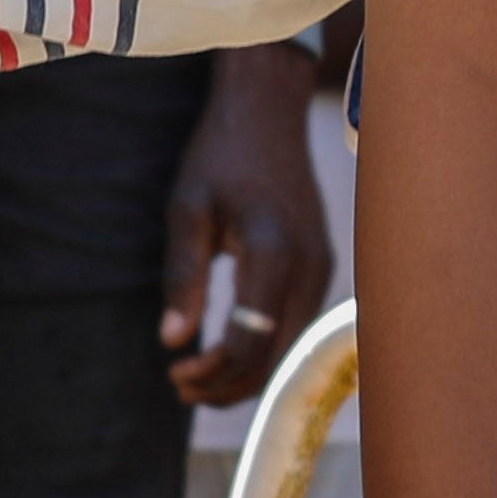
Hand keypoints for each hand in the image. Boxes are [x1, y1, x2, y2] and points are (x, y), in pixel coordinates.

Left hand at [162, 44, 327, 408]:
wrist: (268, 111)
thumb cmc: (220, 155)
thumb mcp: (187, 210)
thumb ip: (183, 277)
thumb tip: (172, 341)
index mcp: (274, 251)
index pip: (248, 339)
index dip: (212, 369)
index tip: (174, 370)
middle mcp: (309, 266)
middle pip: (277, 356)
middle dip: (230, 383)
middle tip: (181, 387)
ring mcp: (323, 266)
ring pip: (292, 347)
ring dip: (249, 372)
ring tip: (201, 378)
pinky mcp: (323, 265)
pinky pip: (298, 325)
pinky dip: (267, 348)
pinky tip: (232, 350)